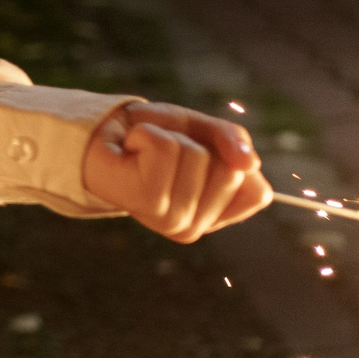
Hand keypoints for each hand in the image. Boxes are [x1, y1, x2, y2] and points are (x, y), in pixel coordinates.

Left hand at [79, 102, 270, 242]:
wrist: (100, 136)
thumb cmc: (153, 137)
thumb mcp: (203, 130)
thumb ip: (233, 140)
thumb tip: (248, 162)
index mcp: (213, 217)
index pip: (257, 192)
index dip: (232, 161)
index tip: (199, 156)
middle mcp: (195, 227)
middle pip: (231, 172)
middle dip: (200, 145)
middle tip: (165, 153)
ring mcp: (172, 220)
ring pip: (197, 157)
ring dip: (170, 138)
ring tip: (146, 152)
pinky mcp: (148, 202)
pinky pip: (166, 148)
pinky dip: (148, 134)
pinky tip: (132, 150)